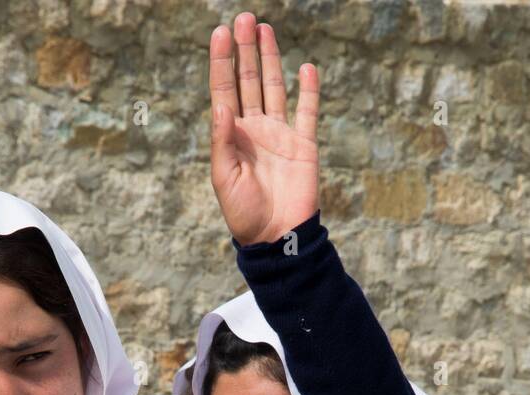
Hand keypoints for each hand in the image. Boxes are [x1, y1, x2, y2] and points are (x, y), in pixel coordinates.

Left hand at [209, 12, 318, 245]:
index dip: (222, 61)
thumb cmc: (244, 214)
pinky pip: (307, 112)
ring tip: (264, 29)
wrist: (276, 237)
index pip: (225, 90)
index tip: (220, 33)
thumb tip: (221, 105)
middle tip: (243, 20)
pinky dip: (309, 91)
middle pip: (249, 81)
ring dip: (270, 59)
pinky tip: (306, 69)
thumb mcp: (224, 178)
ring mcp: (280, 135)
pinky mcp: (304, 145)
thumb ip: (222, 141)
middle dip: (245, 50)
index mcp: (232, 136)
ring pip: (274, 88)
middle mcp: (255, 129)